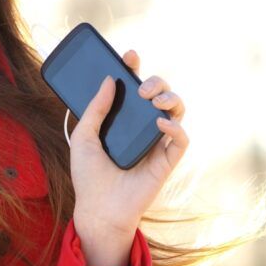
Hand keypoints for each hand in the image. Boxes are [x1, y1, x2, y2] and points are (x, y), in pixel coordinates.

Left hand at [69, 49, 188, 264]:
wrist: (97, 209)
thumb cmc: (88, 176)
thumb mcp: (84, 137)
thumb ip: (96, 108)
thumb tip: (110, 79)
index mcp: (123, 120)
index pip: (134, 88)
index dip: (134, 69)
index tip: (129, 56)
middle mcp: (141, 128)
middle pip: (160, 94)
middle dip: (156, 82)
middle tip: (142, 89)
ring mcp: (156, 143)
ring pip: (177, 111)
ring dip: (171, 99)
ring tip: (154, 101)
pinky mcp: (167, 161)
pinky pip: (181, 140)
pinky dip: (175, 128)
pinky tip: (160, 124)